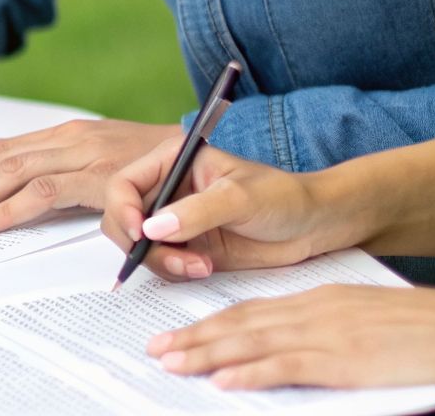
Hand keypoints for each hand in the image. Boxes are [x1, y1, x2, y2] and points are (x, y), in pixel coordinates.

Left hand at [0, 118, 179, 233]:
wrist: (221, 166)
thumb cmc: (158, 165)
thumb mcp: (92, 152)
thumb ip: (36, 151)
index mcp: (66, 137)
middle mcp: (73, 140)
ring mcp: (90, 156)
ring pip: (16, 175)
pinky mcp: (110, 178)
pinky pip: (53, 192)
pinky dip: (16, 209)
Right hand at [101, 139, 332, 279]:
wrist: (311, 227)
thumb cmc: (282, 197)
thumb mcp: (240, 197)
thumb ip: (197, 212)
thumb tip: (153, 228)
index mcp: (172, 162)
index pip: (124, 184)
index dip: (123, 209)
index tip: (140, 233)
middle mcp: (166, 190)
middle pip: (122, 219)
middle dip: (142, 244)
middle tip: (174, 257)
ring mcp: (173, 221)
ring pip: (138, 247)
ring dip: (162, 262)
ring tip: (199, 266)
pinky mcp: (184, 248)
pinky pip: (160, 264)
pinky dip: (174, 272)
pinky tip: (204, 268)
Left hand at [147, 285, 434, 393]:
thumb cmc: (420, 327)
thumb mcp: (361, 317)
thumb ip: (324, 327)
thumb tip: (293, 347)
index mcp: (317, 299)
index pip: (252, 310)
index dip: (212, 322)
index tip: (181, 332)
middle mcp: (312, 311)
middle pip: (240, 324)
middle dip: (195, 337)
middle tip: (157, 348)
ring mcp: (324, 334)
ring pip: (251, 343)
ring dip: (207, 354)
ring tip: (172, 362)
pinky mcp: (340, 359)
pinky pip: (285, 366)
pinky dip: (250, 373)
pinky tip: (223, 380)